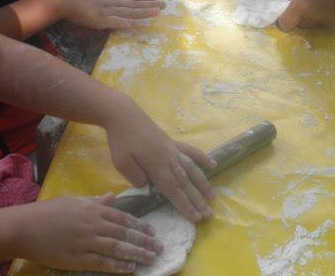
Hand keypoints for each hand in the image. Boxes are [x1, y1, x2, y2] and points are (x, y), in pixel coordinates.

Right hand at [13, 194, 161, 272]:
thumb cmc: (47, 212)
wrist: (24, 227)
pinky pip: (101, 263)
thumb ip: (95, 201)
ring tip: (151, 258)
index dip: (139, 225)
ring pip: (117, 248)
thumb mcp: (74, 201)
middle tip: (159, 247)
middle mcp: (93, 225)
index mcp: (93, 209)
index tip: (152, 231)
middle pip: (124, 233)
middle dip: (144, 241)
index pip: (122, 218)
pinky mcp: (76, 259)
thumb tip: (112, 197)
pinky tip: (129, 268)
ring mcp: (85, 242)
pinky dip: (117, 266)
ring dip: (136, 254)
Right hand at [58, 0, 162, 29]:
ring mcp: (107, 10)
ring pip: (129, 12)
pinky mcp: (100, 20)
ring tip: (157, 12)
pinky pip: (117, 22)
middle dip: (149, 5)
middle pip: (134, 4)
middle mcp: (111, 1)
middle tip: (164, 6)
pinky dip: (129, 23)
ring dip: (144, 13)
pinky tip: (139, 24)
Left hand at [102, 95, 215, 222]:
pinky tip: (213, 164)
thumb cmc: (121, 140)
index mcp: (157, 167)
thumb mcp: (121, 163)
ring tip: (213, 197)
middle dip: (197, 200)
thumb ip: (136, 178)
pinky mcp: (172, 142)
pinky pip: (191, 151)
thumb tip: (149, 186)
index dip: (185, 205)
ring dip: (203, 184)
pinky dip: (202, 158)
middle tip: (209, 214)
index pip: (174, 191)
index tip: (196, 218)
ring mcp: (173, 150)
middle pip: (186, 183)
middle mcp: (169, 159)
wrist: (124, 115)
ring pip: (192, 169)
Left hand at [277, 0, 334, 30]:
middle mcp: (314, 17)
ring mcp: (329, 21)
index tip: (286, 16)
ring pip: (317, 24)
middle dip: (301, 18)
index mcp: (302, 4)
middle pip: (301, 26)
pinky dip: (330, 14)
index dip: (284, 22)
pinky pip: (331, 21)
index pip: (286, 24)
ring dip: (316, 16)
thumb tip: (291, 2)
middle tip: (307, 4)